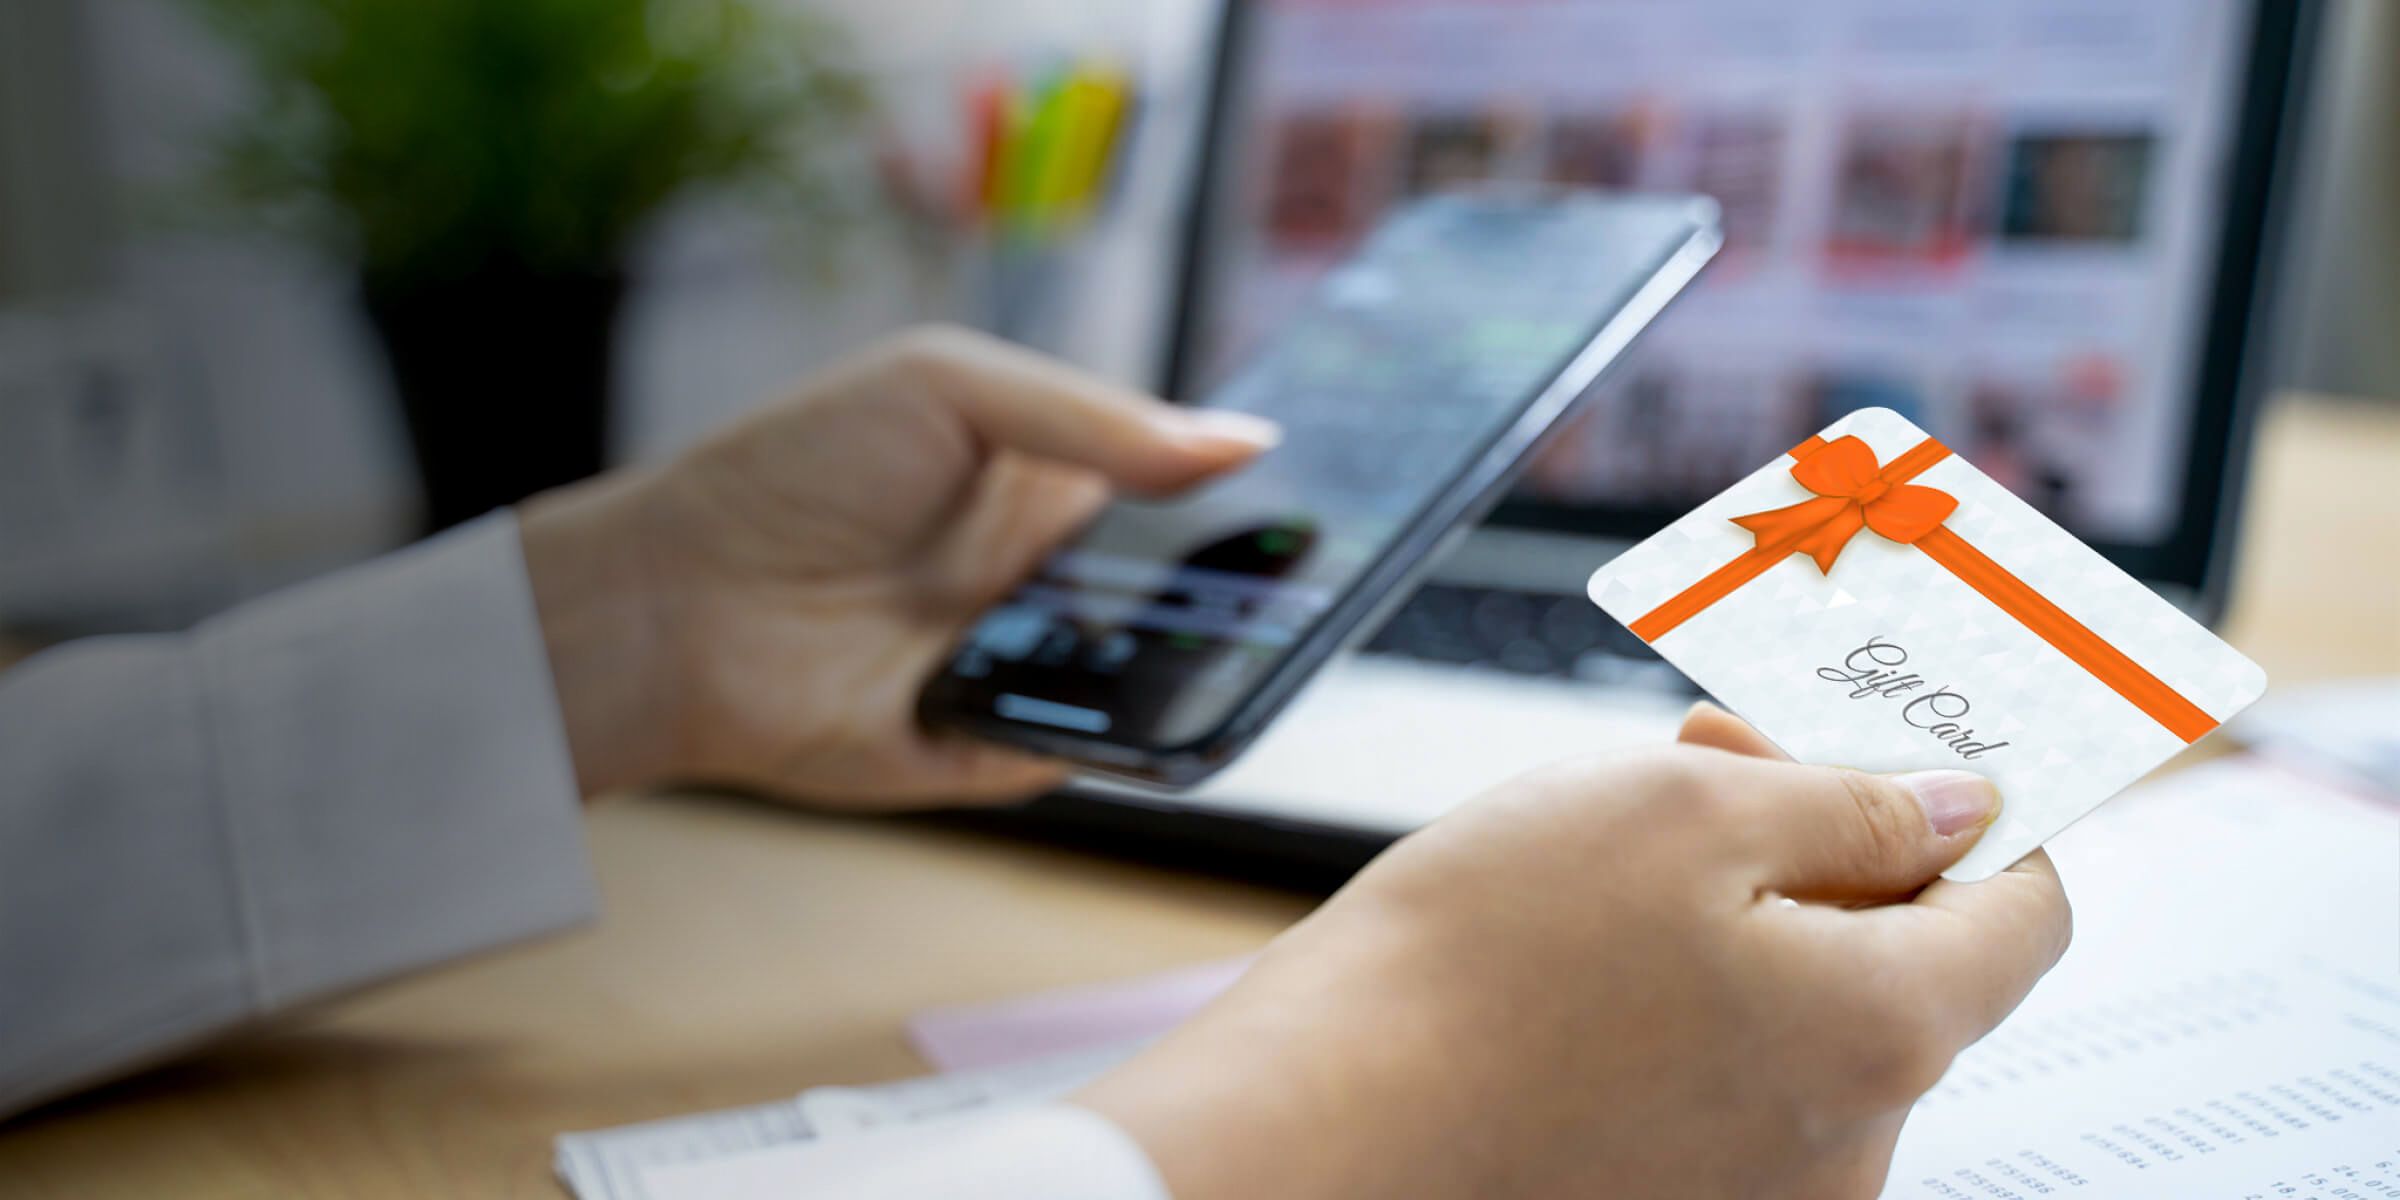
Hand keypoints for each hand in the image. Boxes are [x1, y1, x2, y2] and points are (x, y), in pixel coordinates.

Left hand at [518, 325, 1276, 805]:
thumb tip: (1246, 439)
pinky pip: (1101, 753)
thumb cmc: (794, 470)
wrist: (674, 604)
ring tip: (1282, 631)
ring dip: (1213, 660)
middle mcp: (1052, 579)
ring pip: (1162, 676)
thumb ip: (1096, 417)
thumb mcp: (950, 388)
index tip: (1347, 484)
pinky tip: (1184, 705)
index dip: (1255, 490)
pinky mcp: (1002, 754)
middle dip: (1260, 579)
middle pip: (1192, 588)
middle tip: (1333, 564)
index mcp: (1049, 482)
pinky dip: (1142, 738)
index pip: (1183, 489)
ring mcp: (1034, 671)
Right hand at [1078, 703, 2070, 1199]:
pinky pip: (1730, 1088)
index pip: (2026, 912)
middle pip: (1907, 963)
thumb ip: (1850, 804)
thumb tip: (1957, 805)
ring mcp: (1760, 1197)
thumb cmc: (1476, 969)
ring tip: (1614, 856)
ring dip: (1752, 917)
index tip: (1900, 746)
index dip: (1978, 807)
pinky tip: (1583, 958)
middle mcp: (1853, 1144)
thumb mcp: (1678, 814)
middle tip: (1706, 753)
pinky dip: (1692, 1005)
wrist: (1316, 1132)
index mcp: (1886, 1028)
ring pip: (1808, 1021)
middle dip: (1829, 838)